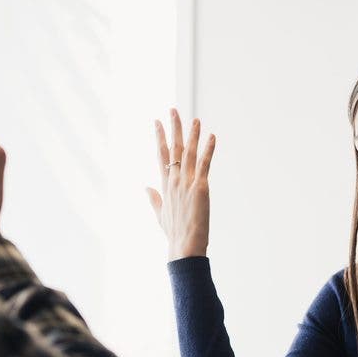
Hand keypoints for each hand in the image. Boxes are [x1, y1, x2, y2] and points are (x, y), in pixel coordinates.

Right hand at [146, 108, 215, 259]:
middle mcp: (173, 181)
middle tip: (173, 110)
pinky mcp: (200, 187)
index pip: (160, 155)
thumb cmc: (173, 234)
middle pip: (172, 149)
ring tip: (194, 119)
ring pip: (188, 153)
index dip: (159, 137)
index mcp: (164, 185)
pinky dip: (209, 149)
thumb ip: (153, 198)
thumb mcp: (160, 214)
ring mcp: (186, 183)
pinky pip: (205, 164)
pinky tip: (212, 136)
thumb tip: (145, 186)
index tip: (157, 122)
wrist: (184, 246)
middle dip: (173, 128)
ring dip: (192, 134)